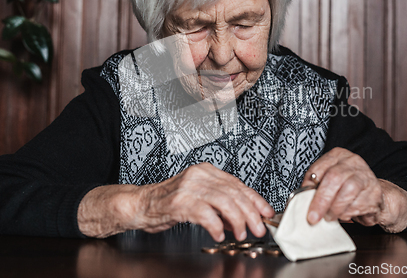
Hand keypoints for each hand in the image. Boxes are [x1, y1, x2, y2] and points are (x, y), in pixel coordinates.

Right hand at [78, 163, 273, 240]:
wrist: (140, 204)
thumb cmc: (169, 201)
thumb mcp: (199, 198)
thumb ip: (221, 204)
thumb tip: (244, 216)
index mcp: (207, 171)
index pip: (238, 184)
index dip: (255, 200)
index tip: (266, 213)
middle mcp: (199, 175)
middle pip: (234, 193)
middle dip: (251, 213)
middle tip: (258, 228)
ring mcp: (189, 187)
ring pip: (223, 201)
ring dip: (237, 220)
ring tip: (241, 233)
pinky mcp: (179, 202)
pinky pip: (205, 214)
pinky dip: (216, 226)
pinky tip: (219, 234)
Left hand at [301, 148, 406, 232]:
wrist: (374, 195)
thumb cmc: (346, 187)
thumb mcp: (328, 181)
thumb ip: (316, 186)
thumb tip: (302, 198)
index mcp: (338, 155)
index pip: (319, 168)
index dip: (309, 185)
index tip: (304, 200)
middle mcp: (353, 162)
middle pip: (334, 178)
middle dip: (321, 200)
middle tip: (314, 216)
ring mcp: (366, 176)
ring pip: (347, 191)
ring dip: (335, 209)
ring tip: (329, 216)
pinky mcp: (375, 192)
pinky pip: (358, 204)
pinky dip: (348, 213)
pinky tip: (344, 214)